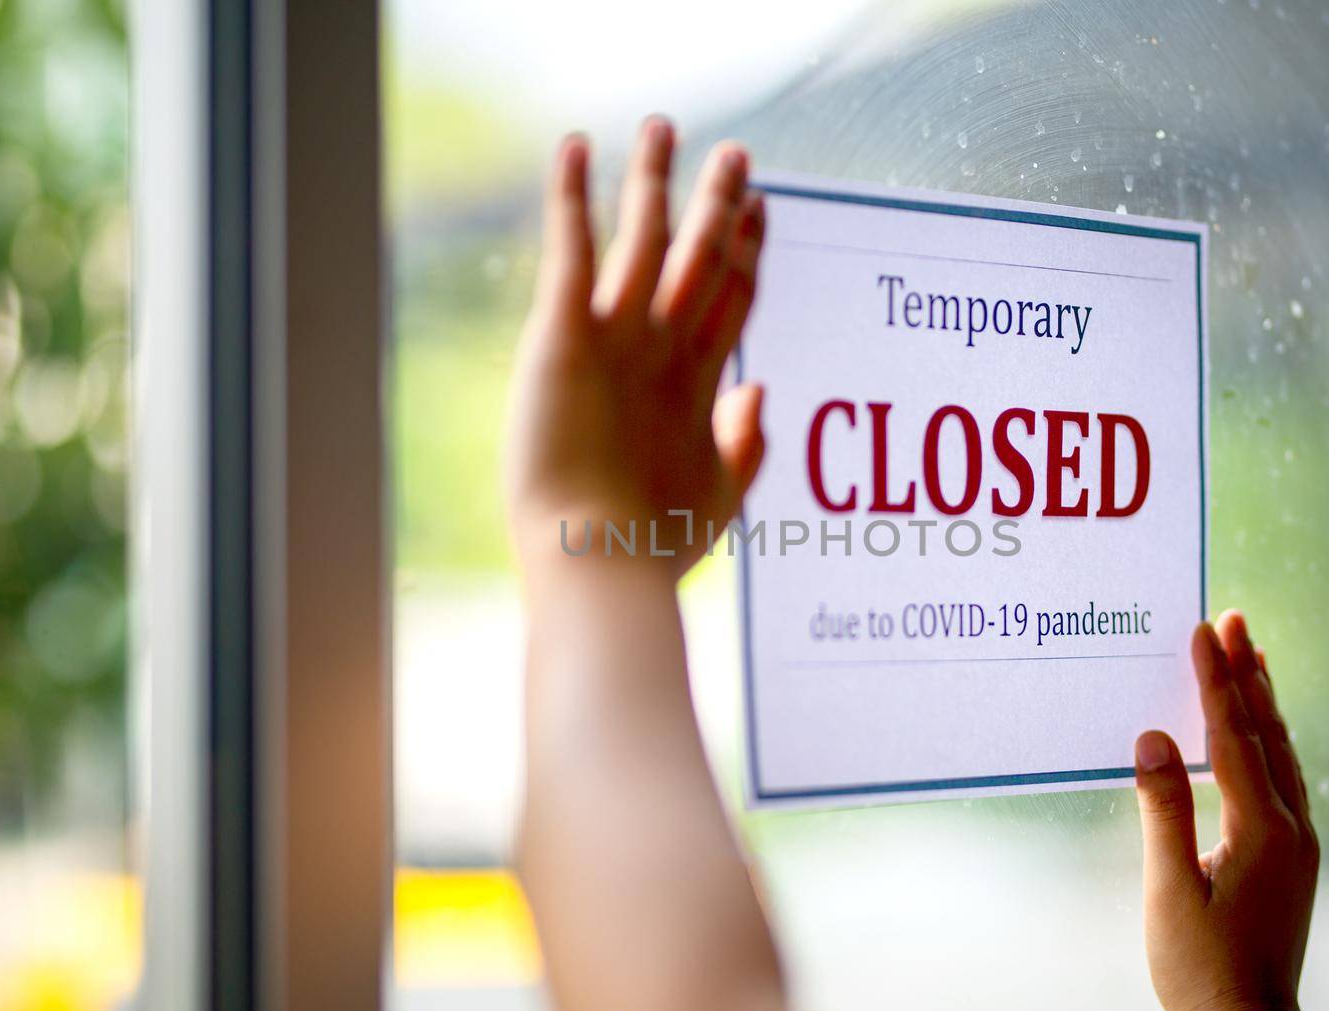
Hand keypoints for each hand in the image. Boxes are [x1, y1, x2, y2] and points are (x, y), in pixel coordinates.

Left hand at [504, 119, 766, 573]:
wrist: (600, 565)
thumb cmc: (651, 549)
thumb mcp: (720, 499)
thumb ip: (746, 444)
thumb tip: (758, 389)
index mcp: (702, 389)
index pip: (733, 301)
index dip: (748, 252)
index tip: (761, 210)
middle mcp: (667, 352)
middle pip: (702, 259)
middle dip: (720, 205)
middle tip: (738, 154)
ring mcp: (621, 340)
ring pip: (646, 238)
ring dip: (656, 180)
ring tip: (663, 127)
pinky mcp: (566, 337)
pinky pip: (568, 249)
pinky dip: (569, 195)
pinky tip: (572, 146)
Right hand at [1135, 612, 1328, 1010]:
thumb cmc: (1201, 969)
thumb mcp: (1169, 890)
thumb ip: (1162, 809)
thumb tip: (1152, 739)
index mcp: (1261, 829)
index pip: (1232, 735)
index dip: (1215, 679)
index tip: (1204, 628)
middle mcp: (1290, 828)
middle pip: (1267, 731)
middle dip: (1247, 672)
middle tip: (1234, 618)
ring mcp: (1296, 843)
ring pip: (1280, 752)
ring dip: (1261, 700)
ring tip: (1250, 654)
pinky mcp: (1291, 858)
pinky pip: (1281, 777)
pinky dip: (1265, 739)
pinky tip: (1255, 732)